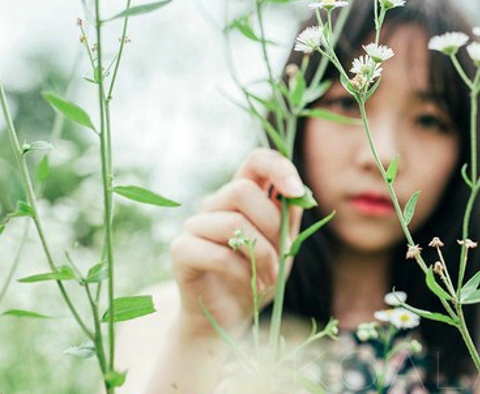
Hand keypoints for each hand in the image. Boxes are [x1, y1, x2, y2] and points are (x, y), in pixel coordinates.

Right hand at [169, 148, 305, 337]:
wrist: (229, 318)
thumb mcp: (284, 246)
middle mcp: (216, 204)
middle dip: (271, 224)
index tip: (296, 190)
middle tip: (281, 256)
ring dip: (261, 254)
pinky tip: (249, 286)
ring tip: (269, 278)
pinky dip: (242, 273)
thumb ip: (289, 217)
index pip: (256, 160)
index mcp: (244, 197)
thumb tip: (298, 192)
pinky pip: (217, 253)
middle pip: (241, 190)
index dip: (278, 167)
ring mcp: (195, 226)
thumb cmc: (258, 277)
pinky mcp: (181, 251)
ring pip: (231, 221)